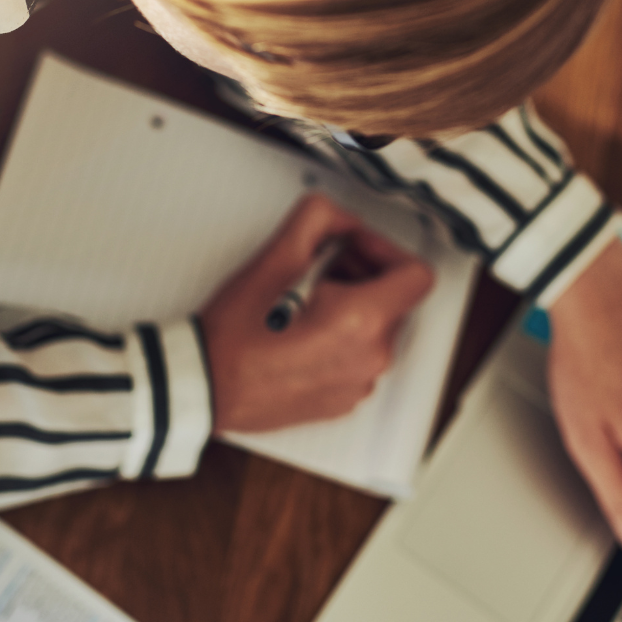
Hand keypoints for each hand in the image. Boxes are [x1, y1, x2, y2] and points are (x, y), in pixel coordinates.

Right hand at [199, 193, 434, 434]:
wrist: (205, 388)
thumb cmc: (234, 334)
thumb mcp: (275, 258)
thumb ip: (317, 220)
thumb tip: (340, 219)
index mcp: (362, 321)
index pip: (416, 275)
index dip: (386, 251)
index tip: (355, 249)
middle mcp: (370, 358)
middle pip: (394, 301)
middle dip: (363, 275)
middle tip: (320, 268)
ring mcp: (358, 384)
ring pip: (376, 330)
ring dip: (352, 307)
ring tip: (305, 301)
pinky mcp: (342, 401)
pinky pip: (358, 359)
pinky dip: (341, 340)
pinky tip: (301, 333)